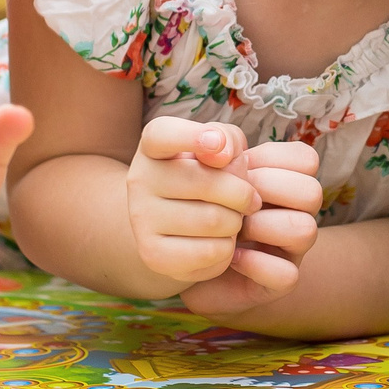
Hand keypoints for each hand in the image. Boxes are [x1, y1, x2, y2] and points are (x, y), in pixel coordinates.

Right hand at [126, 119, 317, 290]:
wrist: (174, 225)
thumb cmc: (206, 177)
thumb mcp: (219, 149)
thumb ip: (227, 139)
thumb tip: (221, 153)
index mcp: (153, 146)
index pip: (162, 134)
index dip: (191, 136)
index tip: (217, 144)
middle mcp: (139, 179)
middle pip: (208, 183)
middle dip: (242, 194)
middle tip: (249, 200)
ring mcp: (141, 219)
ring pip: (214, 220)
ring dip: (236, 222)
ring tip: (231, 220)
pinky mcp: (153, 254)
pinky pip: (211, 252)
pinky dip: (227, 248)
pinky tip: (219, 241)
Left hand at [179, 140, 322, 317]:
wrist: (187, 258)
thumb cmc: (202, 206)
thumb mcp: (207, 171)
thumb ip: (216, 148)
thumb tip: (220, 144)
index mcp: (286, 182)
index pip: (306, 159)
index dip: (271, 159)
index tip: (238, 168)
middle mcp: (297, 213)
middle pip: (312, 192)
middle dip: (267, 190)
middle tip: (233, 199)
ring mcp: (292, 250)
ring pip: (306, 229)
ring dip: (263, 226)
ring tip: (232, 228)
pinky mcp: (278, 283)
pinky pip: (287, 274)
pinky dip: (255, 264)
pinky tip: (230, 257)